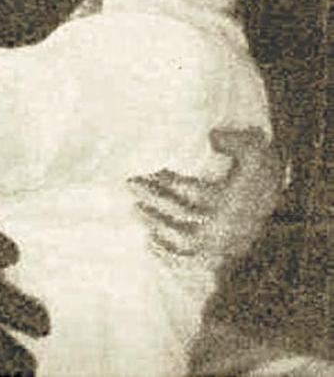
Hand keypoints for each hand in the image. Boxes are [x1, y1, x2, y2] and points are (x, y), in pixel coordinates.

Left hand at [129, 128, 282, 269]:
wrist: (271, 197)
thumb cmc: (258, 169)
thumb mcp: (256, 149)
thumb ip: (237, 140)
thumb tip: (213, 136)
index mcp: (236, 201)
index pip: (195, 192)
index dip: (169, 180)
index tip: (150, 169)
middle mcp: (230, 226)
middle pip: (183, 214)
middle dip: (154, 199)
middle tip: (131, 183)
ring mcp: (224, 246)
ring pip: (184, 240)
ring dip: (156, 224)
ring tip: (136, 207)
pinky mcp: (220, 259)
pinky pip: (191, 264)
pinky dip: (169, 256)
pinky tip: (149, 241)